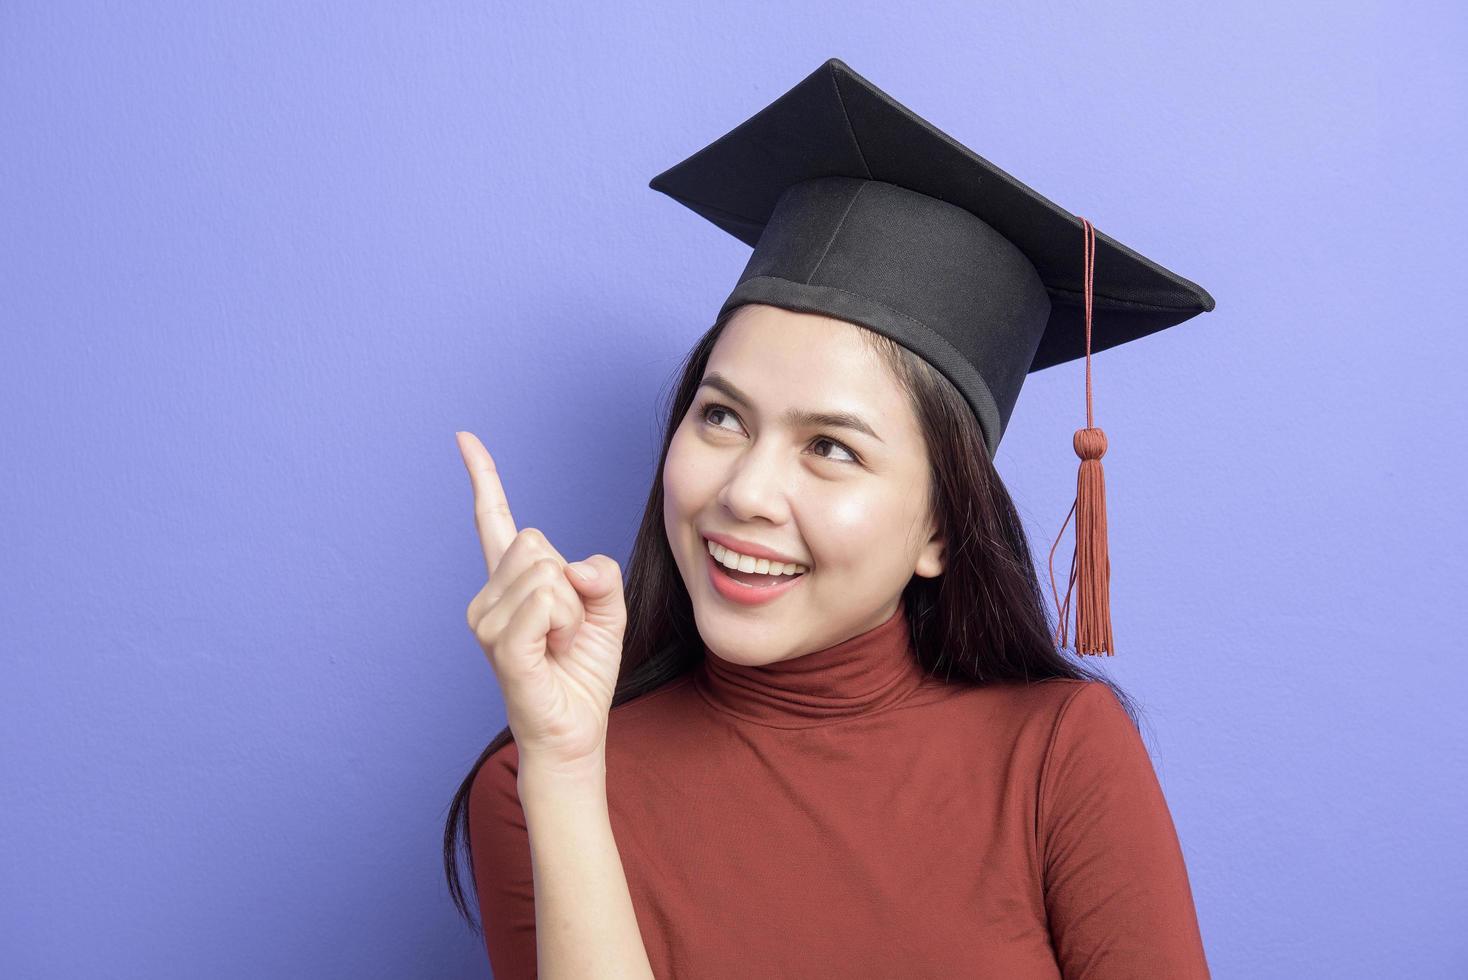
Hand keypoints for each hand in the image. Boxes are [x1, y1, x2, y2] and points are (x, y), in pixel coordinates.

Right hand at [456, 431, 626, 776]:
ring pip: (549, 572)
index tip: (464, 438)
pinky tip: (554, 650)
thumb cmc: (583, 670)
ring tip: (559, 644)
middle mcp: (489, 596)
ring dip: (574, 609)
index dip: (482, 477)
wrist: (575, 731)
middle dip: (572, 582)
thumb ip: (599, 573)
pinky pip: (545, 603)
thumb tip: (570, 567)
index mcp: (511, 582)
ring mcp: (489, 621)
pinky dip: (565, 622)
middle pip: (539, 542)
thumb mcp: (607, 609)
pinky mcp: (502, 647)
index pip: (493, 520)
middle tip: (568, 627)